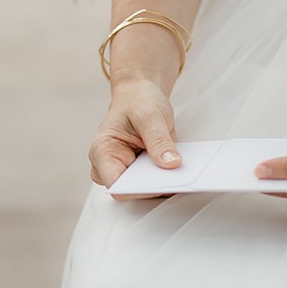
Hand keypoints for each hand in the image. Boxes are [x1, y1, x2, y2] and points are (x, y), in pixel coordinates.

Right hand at [89, 78, 180, 196]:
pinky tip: (183, 171)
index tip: (161, 181)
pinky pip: (156, 184)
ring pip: (146, 191)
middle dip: (155, 186)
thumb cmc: (136, 102)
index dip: (139, 188)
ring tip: (184, 173)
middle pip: (132, 191)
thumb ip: (158, 140)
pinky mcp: (142, 174)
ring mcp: (127, 172)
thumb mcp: (149, 115)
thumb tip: (171, 164)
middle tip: (178, 175)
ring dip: (164, 184)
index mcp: (103, 152)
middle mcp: (110, 166)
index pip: (117, 185)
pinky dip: (169, 179)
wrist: (140, 96)